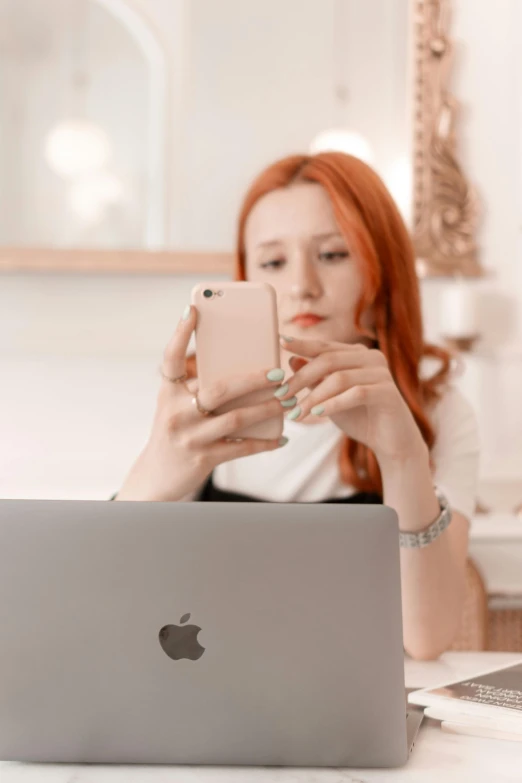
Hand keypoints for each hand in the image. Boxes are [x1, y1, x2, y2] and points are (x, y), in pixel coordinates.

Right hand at [115, 307, 286, 500]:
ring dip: (267, 409)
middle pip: (219, 389)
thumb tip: (244, 365)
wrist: (157, 475)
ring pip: (236, 418)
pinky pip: (241, 447)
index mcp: (167, 392)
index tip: (192, 310)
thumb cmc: (176, 430)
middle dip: (253, 379)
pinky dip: (264, 442)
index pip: (170, 359)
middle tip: (280, 373)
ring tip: (289, 401)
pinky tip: (281, 437)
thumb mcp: (176, 404)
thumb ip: (198, 385)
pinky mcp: (203, 458)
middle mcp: (175, 412)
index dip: (179, 334)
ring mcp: (189, 436)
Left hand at [278, 336, 425, 466]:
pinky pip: (356, 394)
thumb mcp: (330, 397)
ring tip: (296, 414)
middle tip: (281, 396)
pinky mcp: (388, 392)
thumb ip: (315, 379)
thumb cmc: (360, 418)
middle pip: (328, 360)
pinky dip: (334, 404)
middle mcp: (372, 357)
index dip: (302, 344)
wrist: (390, 442)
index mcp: (358, 354)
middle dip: (301, 378)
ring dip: (314, 397)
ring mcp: (382, 373)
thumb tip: (292, 359)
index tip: (280, 342)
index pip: (325, 346)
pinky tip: (318, 415)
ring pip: (340, 378)